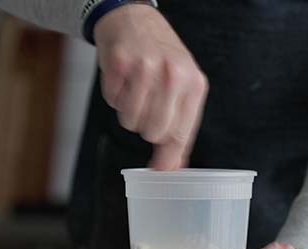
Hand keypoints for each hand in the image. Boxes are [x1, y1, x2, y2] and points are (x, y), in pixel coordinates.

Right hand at [94, 5, 207, 169]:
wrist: (135, 21)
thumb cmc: (161, 57)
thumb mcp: (183, 86)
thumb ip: (180, 126)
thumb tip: (172, 165)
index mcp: (193, 83)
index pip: (181, 133)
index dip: (169, 154)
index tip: (162, 169)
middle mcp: (173, 75)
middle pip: (154, 132)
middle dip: (146, 128)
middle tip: (147, 110)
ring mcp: (145, 69)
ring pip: (131, 121)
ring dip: (129, 113)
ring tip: (135, 92)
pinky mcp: (120, 64)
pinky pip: (113, 102)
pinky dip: (115, 97)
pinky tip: (124, 81)